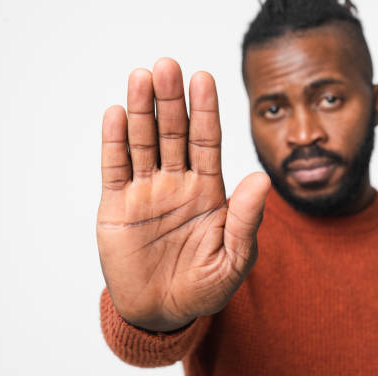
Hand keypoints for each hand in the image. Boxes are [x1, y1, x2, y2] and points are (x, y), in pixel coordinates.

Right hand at [97, 58, 269, 331]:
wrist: (163, 313)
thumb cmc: (204, 287)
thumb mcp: (234, 259)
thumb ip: (246, 220)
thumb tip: (263, 179)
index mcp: (209, 189)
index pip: (208, 141)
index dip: (205, 110)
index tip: (204, 77)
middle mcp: (178, 182)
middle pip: (174, 132)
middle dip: (171, 99)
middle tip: (168, 65)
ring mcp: (146, 191)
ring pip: (144, 141)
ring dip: (141, 110)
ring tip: (141, 77)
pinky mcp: (117, 206)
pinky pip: (115, 167)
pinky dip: (114, 142)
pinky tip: (115, 113)